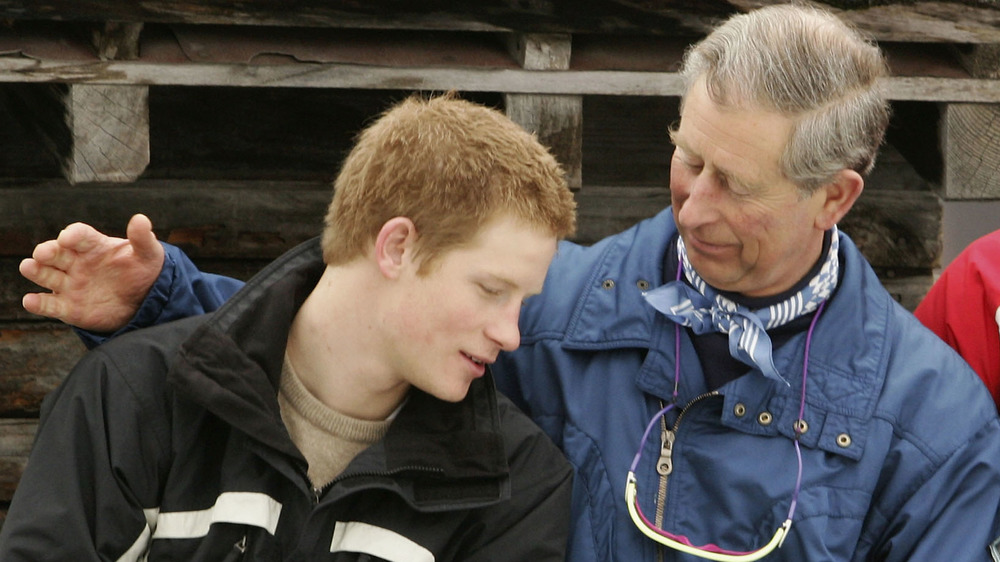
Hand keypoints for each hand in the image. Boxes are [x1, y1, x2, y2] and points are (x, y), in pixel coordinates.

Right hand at [20, 213, 164, 331]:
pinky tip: (30, 301)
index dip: (73, 235)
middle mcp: (76, 262)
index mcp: (93, 245)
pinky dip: (39, 303)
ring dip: (36, 270)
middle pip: (56, 253)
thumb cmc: (142, 270)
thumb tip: (140, 219)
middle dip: (47, 251)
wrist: (143, 301)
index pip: (79, 235)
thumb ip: (142, 238)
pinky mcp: (68, 307)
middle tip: (42, 253)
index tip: (68, 237)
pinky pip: (50, 305)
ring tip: (28, 267)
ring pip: (46, 275)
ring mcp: (70, 284)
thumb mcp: (148, 254)